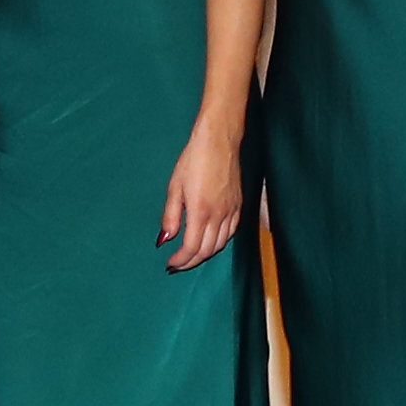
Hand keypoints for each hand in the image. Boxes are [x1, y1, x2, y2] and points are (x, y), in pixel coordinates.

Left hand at [158, 122, 242, 271]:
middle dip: (192, 261)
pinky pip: (231, 233)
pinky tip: (210, 241)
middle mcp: (220, 215)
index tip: (170, 264)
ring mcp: (232, 211)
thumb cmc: (193, 161)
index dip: (181, 260)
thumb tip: (165, 240)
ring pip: (221, 244)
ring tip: (191, 256)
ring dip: (206, 254)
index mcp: (201, 212)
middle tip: (178, 264)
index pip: (192, 248)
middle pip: (208, 250)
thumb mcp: (174, 188)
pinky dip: (220, 243)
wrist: (219, 141)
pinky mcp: (240, 206)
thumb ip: (170, 216)